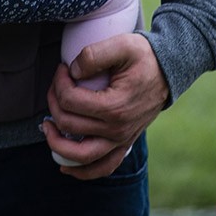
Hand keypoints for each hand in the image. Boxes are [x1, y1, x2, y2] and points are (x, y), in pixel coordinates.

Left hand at [43, 33, 168, 179]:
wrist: (169, 71)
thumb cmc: (144, 57)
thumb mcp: (122, 45)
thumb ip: (94, 54)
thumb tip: (72, 70)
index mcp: (114, 107)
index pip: (70, 100)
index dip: (59, 82)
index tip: (63, 67)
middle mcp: (117, 130)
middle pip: (69, 124)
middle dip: (54, 101)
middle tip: (57, 84)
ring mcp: (121, 140)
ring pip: (81, 156)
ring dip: (57, 143)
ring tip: (46, 126)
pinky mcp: (124, 143)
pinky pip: (102, 167)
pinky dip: (82, 171)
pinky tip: (65, 166)